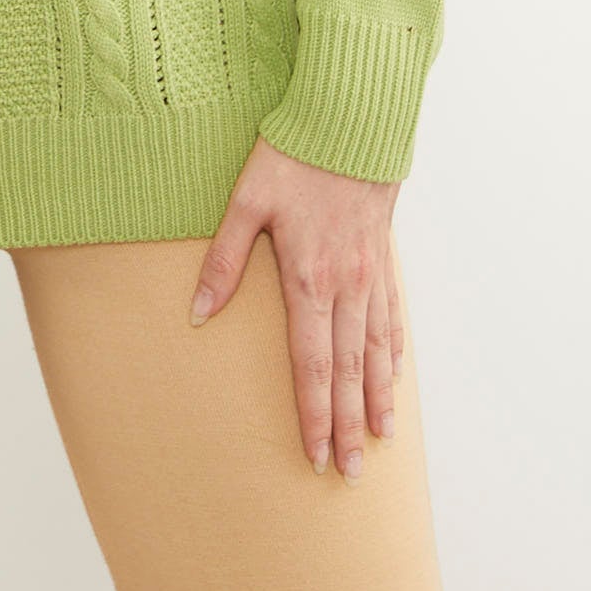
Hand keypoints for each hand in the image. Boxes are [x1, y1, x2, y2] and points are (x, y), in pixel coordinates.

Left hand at [188, 137, 402, 483]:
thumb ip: (224, 261)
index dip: (313, 413)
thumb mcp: (246, 201)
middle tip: (349, 472)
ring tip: (377, 439)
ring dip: (376, 398)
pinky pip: (391, 316)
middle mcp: (346, 286)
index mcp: (308, 278)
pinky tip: (394, 375)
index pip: (311, 364)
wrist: (349, 118)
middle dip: (348, 425)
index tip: (314, 454)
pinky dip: (393, 352)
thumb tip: (197, 313)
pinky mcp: (382, 255)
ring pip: (376, 351)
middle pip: (348, 370)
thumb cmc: (292, 155)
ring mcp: (369, 273)